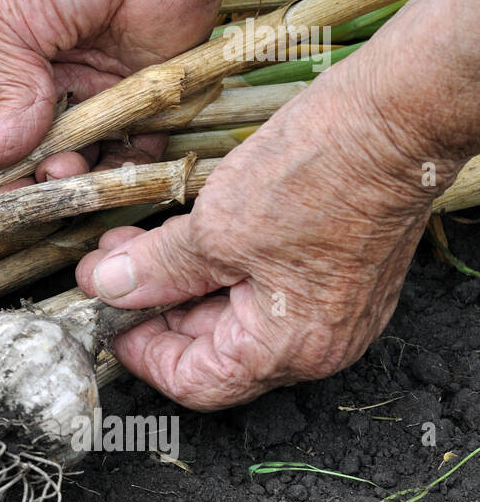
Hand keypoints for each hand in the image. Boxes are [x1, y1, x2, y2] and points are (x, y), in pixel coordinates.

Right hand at [0, 0, 231, 181]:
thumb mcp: (3, 20)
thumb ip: (1, 93)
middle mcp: (32, 80)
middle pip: (14, 154)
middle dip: (16, 178)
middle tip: (25, 187)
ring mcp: (85, 90)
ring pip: (68, 159)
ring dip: (64, 177)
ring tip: (64, 170)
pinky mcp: (139, 96)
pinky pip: (127, 149)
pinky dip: (117, 169)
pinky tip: (104, 172)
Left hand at [74, 46, 453, 410]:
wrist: (397, 117)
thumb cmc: (320, 174)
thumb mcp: (216, 227)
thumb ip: (157, 269)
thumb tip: (109, 289)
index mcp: (288, 348)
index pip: (196, 383)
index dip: (140, 352)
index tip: (104, 313)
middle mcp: (316, 341)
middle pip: (212, 349)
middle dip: (152, 306)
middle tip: (108, 265)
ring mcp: (331, 306)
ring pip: (232, 312)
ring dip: (178, 281)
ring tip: (133, 241)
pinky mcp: (335, 269)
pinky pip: (261, 285)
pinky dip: (216, 265)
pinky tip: (181, 232)